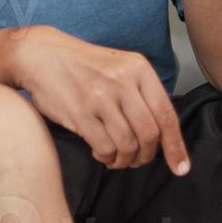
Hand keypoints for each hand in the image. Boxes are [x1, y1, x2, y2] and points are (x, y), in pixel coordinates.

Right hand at [5, 27, 190, 174]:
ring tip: (117, 157)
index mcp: (138, 68)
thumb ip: (141, 93)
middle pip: (149, 134)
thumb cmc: (83, 65)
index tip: (180, 168)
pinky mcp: (79, 112)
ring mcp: (100, 96)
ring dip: (125, 159)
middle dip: (146, 156)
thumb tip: (163, 133)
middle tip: (137, 160)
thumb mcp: (119, 66)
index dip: (175, 146)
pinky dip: (106, 157)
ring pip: (128, 144)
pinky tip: (101, 152)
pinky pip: (105, 147)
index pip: (166, 114)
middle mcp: (122, 81)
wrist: (40, 54)